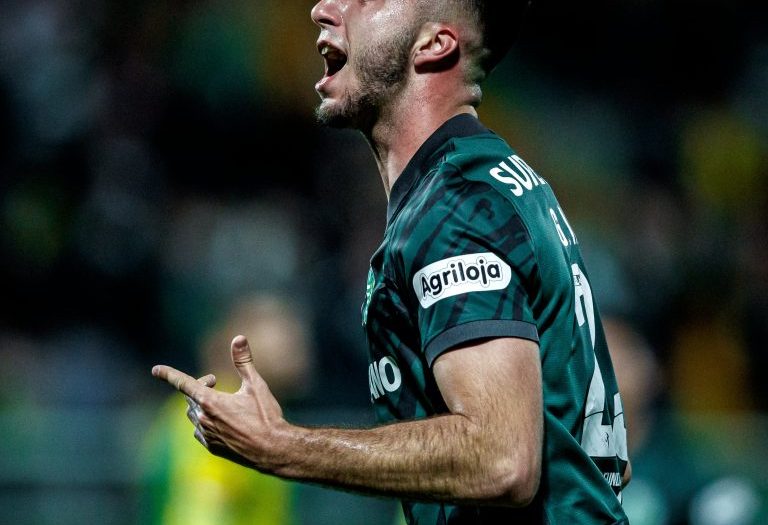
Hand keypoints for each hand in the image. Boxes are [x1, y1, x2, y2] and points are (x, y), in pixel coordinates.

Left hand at [152, 335, 286, 471]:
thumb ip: (243, 361)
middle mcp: (204, 419)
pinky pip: (199, 431)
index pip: (184, 383)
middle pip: (190, 398)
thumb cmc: (266, 416)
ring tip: (218, 401)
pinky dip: (204, 422)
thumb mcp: (256, 385)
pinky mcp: (212, 447)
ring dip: (200, 404)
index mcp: (211, 401)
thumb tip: (238, 338)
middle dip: (200, 386)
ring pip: (193, 415)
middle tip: (215, 381)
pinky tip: (220, 421)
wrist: (273, 449)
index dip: (169, 374)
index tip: (155, 369)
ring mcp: (207, 435)